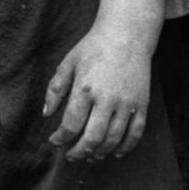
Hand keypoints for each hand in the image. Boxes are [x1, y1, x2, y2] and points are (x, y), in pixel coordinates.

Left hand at [43, 21, 151, 162]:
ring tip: (91, 155)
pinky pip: (135, 133)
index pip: (71, 125)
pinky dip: (125, 147)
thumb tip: (46, 114)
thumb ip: (55, 89)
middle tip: (72, 155)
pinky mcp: (142, 103)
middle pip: (92, 138)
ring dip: (100, 152)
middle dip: (79, 152)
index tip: (55, 141)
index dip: (61, 139)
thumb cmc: (94, 47)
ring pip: (113, 139)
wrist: (127, 34)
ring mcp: (127, 102)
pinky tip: (115, 152)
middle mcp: (107, 99)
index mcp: (85, 89)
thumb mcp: (68, 63)